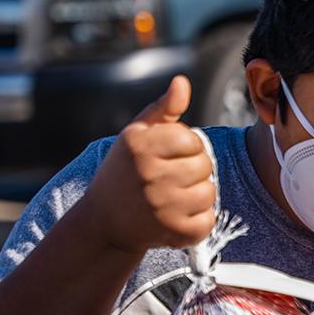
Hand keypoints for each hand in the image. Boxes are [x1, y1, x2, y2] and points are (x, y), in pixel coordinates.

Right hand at [80, 75, 215, 254]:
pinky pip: (208, 220)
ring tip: (174, 196)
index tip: (170, 155)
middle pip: (204, 165)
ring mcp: (161, 206)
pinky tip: (177, 216)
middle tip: (172, 178)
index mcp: (140, 145)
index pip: (192, 139)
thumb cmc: (125, 170)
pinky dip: (198, 220)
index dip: (187, 146)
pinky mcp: (172, 232)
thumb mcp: (137, 135)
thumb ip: (163, 108)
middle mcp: (149, 174)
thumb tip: (182, 82)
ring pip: (209, 192)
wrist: (104, 222)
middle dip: (194, 169)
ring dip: (198, 194)